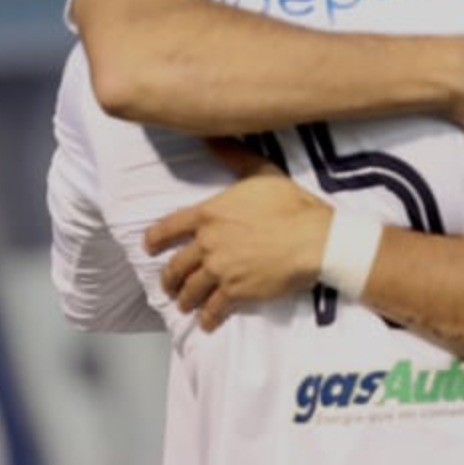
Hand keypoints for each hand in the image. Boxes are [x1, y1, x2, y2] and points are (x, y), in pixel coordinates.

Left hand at [144, 157, 330, 329]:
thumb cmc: (292, 205)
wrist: (314, 239)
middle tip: (169, 286)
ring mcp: (220, 270)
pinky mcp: (236, 292)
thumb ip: (235, 158)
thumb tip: (214, 140)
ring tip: (185, 305)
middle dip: (169, 278)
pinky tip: (207, 324)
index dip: (154, 240)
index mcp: (209, 214)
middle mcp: (208, 243)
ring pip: (190, 290)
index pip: (168, 228)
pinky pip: (213, 309)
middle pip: (176, 265)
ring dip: (185, 300)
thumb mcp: (263, 173)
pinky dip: (208, 319)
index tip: (149, 248)